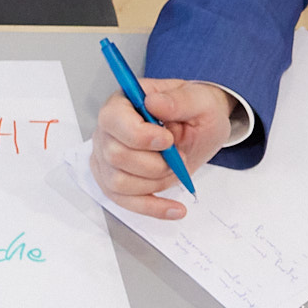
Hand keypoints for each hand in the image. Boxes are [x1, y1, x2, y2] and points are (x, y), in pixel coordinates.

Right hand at [90, 77, 242, 216]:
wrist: (201, 129)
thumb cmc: (196, 111)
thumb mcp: (200, 99)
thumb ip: (179, 100)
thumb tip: (154, 103)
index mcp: (123, 103)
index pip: (113, 119)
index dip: (139, 135)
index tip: (167, 140)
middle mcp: (108, 131)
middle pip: (115, 156)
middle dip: (154, 164)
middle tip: (178, 156)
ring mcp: (107, 159)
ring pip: (118, 183)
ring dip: (155, 183)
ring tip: (176, 171)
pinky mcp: (114, 182)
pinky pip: (125, 202)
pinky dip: (152, 208)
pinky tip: (174, 208)